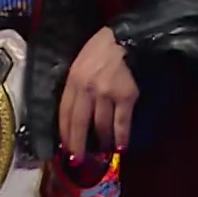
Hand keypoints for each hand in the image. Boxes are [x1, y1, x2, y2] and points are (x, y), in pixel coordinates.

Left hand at [59, 27, 136, 161]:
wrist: (132, 36)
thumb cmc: (106, 44)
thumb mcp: (83, 59)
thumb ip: (78, 81)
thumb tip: (78, 107)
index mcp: (74, 78)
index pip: (65, 111)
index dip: (65, 132)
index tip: (65, 146)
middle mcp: (87, 89)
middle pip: (79, 123)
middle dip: (77, 144)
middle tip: (77, 160)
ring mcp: (107, 94)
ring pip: (101, 125)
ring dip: (102, 141)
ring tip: (103, 151)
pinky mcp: (126, 97)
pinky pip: (121, 123)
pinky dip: (121, 137)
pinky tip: (121, 146)